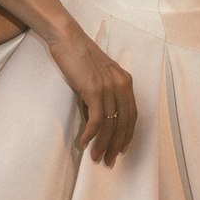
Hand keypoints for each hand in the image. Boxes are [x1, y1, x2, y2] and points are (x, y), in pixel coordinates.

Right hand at [43, 24, 136, 165]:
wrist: (67, 39)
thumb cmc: (79, 57)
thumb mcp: (97, 77)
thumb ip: (102, 96)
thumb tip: (97, 121)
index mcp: (125, 81)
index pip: (132, 115)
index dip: (128, 135)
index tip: (121, 150)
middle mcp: (121, 85)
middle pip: (124, 123)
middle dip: (117, 145)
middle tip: (109, 161)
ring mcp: (108, 87)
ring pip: (110, 124)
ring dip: (103, 144)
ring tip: (95, 157)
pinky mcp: (94, 90)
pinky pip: (95, 120)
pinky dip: (90, 135)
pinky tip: (83, 143)